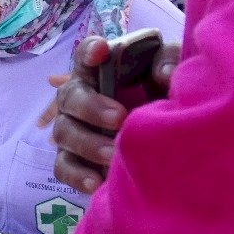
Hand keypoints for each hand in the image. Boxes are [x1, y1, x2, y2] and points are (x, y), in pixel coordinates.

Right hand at [38, 36, 179, 192]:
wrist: (171, 138)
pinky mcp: (74, 160)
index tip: (102, 51)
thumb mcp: (171, 71)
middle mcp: (80, 97)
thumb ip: (169, 61)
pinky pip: (63, 167)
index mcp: (101, 71)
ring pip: (63, 132)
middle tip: (118, 118)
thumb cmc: (163, 95)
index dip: (89, 50)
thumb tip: (164, 76)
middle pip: (69, 96)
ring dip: (86, 143)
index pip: (86, 53)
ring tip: (112, 156)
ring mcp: (73, 129)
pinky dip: (76, 175)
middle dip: (91, 107)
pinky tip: (96, 182)